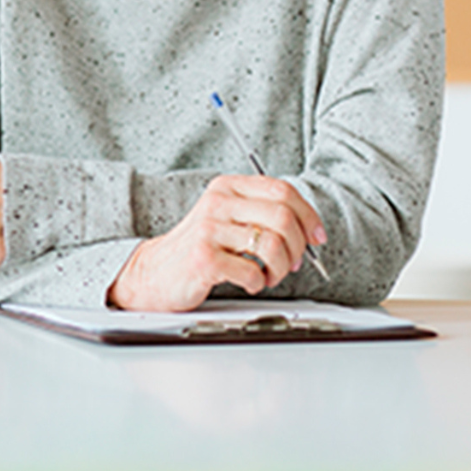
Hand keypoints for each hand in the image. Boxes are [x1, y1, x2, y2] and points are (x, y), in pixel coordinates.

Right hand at [107, 174, 326, 311]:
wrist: (155, 271)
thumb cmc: (199, 247)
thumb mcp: (227, 218)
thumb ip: (262, 214)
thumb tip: (308, 229)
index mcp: (227, 187)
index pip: (282, 190)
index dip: (308, 215)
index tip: (316, 237)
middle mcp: (218, 203)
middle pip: (283, 217)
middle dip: (298, 247)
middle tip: (292, 263)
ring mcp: (209, 229)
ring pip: (273, 246)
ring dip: (280, 269)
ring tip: (268, 275)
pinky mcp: (204, 258)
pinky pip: (253, 272)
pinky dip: (258, 283)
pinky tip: (247, 282)